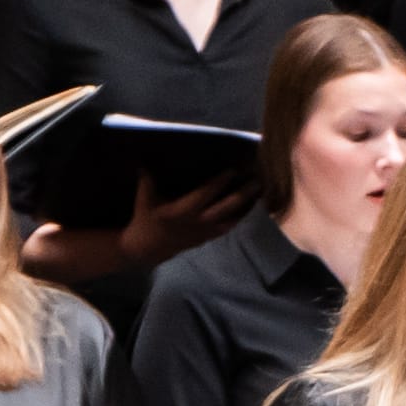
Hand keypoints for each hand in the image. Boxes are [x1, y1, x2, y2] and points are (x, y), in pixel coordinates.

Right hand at [115, 171, 253, 268]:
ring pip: (231, 220)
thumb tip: (144, 157)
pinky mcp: (208, 238)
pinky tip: (254, 205)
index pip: (204, 194)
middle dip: (242, 194)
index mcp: (180, 211)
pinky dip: (242, 217)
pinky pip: (229, 227)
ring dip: (247, 206)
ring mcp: (204, 232)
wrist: (148, 249)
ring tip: (262, 191)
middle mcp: (196, 222)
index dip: (219, 183)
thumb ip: (147, 179)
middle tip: (257, 180)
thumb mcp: (145, 199)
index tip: (233, 170)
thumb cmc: (146, 218)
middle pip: (224, 208)